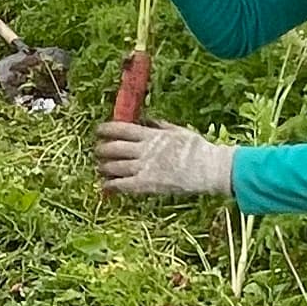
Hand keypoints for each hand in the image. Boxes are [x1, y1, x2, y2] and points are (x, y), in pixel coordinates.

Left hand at [94, 119, 232, 199]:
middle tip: (97, 151)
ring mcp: (144, 167)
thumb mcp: (178, 130)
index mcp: (151, 135)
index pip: (120, 129)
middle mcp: (143, 150)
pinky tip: (105, 186)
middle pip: (112, 148)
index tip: (99, 131)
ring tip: (100, 168)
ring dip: (103, 167)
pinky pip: (122, 185)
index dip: (106, 129)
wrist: (208, 168)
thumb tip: (145, 120)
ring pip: (113, 166)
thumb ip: (159, 125)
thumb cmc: (197, 149)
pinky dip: (111, 185)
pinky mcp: (147, 184)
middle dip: (101, 149)